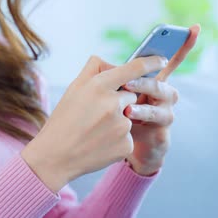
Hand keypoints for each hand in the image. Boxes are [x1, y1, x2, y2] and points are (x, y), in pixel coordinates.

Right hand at [21, 55, 167, 192]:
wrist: (55, 156)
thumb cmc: (63, 119)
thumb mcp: (73, 88)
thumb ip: (94, 70)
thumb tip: (114, 63)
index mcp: (99, 85)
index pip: (134, 68)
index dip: (151, 62)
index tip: (161, 61)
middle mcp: (113, 103)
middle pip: (131, 95)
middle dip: (120, 101)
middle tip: (97, 114)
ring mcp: (121, 125)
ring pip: (130, 117)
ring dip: (118, 122)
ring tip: (95, 131)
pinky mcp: (126, 144)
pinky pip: (129, 136)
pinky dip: (117, 140)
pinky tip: (100, 143)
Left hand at [123, 24, 200, 175]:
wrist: (117, 149)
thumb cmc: (114, 116)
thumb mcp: (109, 93)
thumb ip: (109, 76)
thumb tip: (101, 61)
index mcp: (151, 81)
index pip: (169, 59)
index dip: (183, 44)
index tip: (195, 27)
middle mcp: (162, 94)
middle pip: (162, 80)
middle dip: (146, 79)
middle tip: (127, 82)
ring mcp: (165, 112)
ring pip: (164, 98)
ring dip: (145, 100)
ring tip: (128, 108)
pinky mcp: (162, 131)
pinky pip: (158, 121)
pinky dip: (143, 118)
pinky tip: (130, 118)